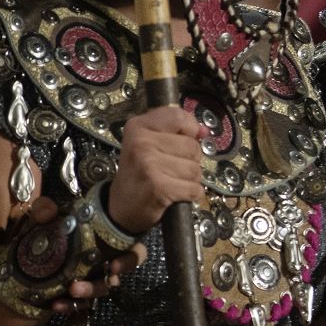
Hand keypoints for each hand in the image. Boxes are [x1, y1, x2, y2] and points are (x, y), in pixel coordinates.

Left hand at [10, 197, 145, 314]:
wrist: (41, 241)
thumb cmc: (58, 222)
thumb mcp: (50, 211)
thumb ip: (46, 208)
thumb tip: (48, 212)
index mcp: (115, 242)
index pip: (135, 253)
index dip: (128, 262)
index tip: (112, 265)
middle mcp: (109, 262)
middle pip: (113, 280)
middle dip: (96, 286)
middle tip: (74, 287)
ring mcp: (94, 278)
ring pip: (97, 292)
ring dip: (83, 296)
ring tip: (63, 297)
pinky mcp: (78, 291)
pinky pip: (80, 304)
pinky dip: (69, 306)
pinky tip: (54, 305)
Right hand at [107, 105, 205, 234]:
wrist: (121, 208)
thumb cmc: (140, 174)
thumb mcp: (151, 144)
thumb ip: (178, 131)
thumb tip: (204, 131)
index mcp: (138, 126)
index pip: (179, 117)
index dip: (189, 129)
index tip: (182, 139)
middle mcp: (141, 143)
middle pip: (192, 146)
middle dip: (189, 160)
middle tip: (169, 169)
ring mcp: (149, 164)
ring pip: (195, 168)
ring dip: (189, 179)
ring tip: (170, 181)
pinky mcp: (158, 187)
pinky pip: (194, 188)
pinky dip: (190, 194)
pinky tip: (174, 195)